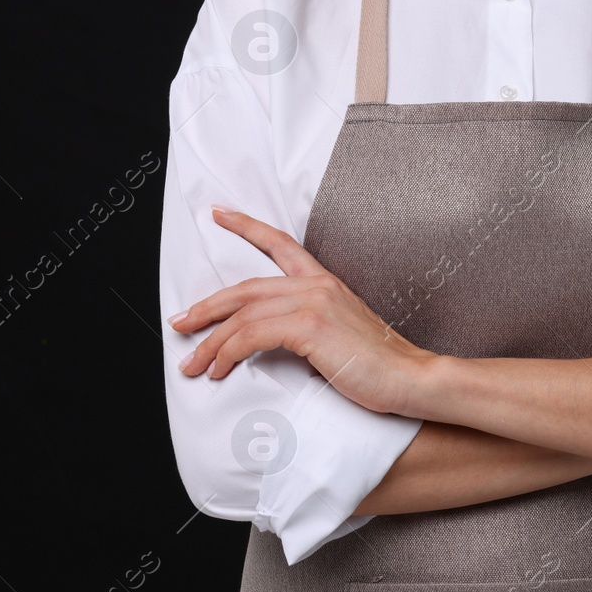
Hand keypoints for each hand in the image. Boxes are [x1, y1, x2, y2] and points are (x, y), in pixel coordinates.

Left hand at [166, 206, 435, 415]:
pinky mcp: (309, 327)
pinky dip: (228, 352)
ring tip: (194, 363)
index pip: (280, 244)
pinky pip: (251, 335)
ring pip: (242, 315)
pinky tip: (220, 368)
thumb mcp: (340, 336)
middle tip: (180, 323)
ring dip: (210, 342)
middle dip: (206, 307)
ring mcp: (313, 303)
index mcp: (325, 283)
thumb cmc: (380, 366)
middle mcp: (317, 286)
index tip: (219, 213)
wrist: (411, 378)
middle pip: (244, 288)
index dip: (246, 226)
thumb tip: (275, 345)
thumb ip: (310, 328)